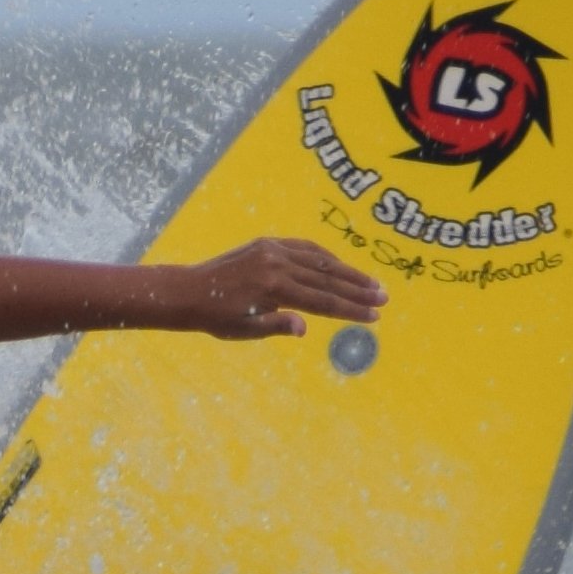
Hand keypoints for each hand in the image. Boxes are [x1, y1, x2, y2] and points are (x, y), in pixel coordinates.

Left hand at [166, 238, 384, 340]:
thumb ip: (276, 326)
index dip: (350, 309)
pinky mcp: (268, 243)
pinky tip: (339, 266)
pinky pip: (304, 248)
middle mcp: (277, 264)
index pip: (322, 301)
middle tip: (384, 299)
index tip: (373, 316)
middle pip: (327, 279)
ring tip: (371, 284)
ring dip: (348, 272)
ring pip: (319, 260)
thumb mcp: (245, 330)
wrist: (189, 292)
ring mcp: (273, 250)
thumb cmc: (217, 319)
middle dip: (358, 290)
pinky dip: (324, 256)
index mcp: (273, 289)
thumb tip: (305, 328)